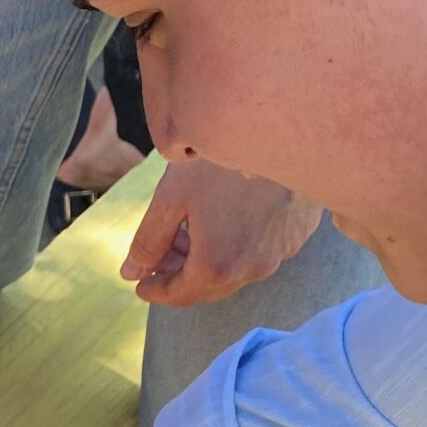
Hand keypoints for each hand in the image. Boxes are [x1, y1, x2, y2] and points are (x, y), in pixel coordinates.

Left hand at [122, 160, 321, 308]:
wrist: (284, 131)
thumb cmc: (222, 160)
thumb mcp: (173, 197)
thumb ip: (149, 240)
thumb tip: (131, 273)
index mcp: (218, 265)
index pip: (180, 295)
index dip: (155, 291)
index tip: (141, 282)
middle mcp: (253, 268)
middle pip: (207, 286)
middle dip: (178, 275)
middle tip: (159, 255)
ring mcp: (280, 253)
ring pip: (234, 270)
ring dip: (206, 260)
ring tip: (187, 232)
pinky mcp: (296, 235)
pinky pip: (258, 252)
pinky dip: (234, 246)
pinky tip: (222, 220)